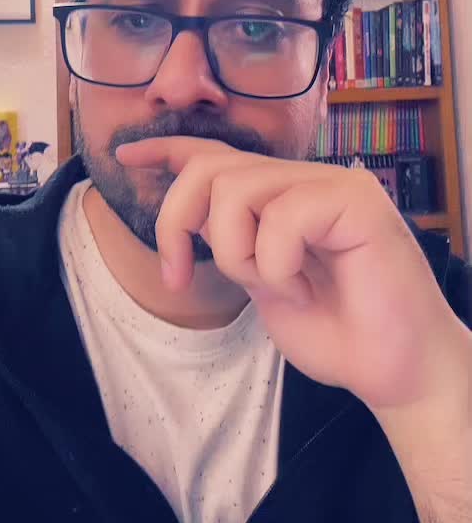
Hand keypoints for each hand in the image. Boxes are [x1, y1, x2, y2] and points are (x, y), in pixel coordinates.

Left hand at [116, 137, 471, 413]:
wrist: (396, 372)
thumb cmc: (337, 332)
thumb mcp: (264, 284)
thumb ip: (235, 244)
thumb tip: (195, 219)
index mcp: (282, 196)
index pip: (218, 156)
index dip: (168, 150)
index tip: (127, 156)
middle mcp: (306, 179)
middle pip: (211, 169)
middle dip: (177, 223)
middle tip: (181, 278)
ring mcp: (333, 183)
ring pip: (236, 190)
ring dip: (238, 256)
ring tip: (277, 289)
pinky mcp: (356, 199)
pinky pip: (280, 218)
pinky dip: (277, 267)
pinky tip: (306, 290)